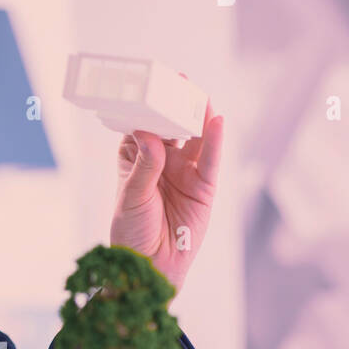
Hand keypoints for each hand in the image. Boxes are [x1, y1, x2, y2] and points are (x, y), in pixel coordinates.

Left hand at [108, 94, 223, 294]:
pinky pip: (212, 160)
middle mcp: (162, 162)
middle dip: (174, 105)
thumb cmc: (132, 232)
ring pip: (195, 139)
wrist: (150, 267)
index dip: (145, 107)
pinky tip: (217, 121)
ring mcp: (184, 173)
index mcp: (136, 159)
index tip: (145, 86)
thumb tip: (149, 134)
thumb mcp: (131, 196)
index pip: (142, 126)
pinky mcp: (205, 188)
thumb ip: (144, 166)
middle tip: (177, 81)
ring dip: (198, 117)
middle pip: (171, 127)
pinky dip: (216, 141)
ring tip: (201, 95)